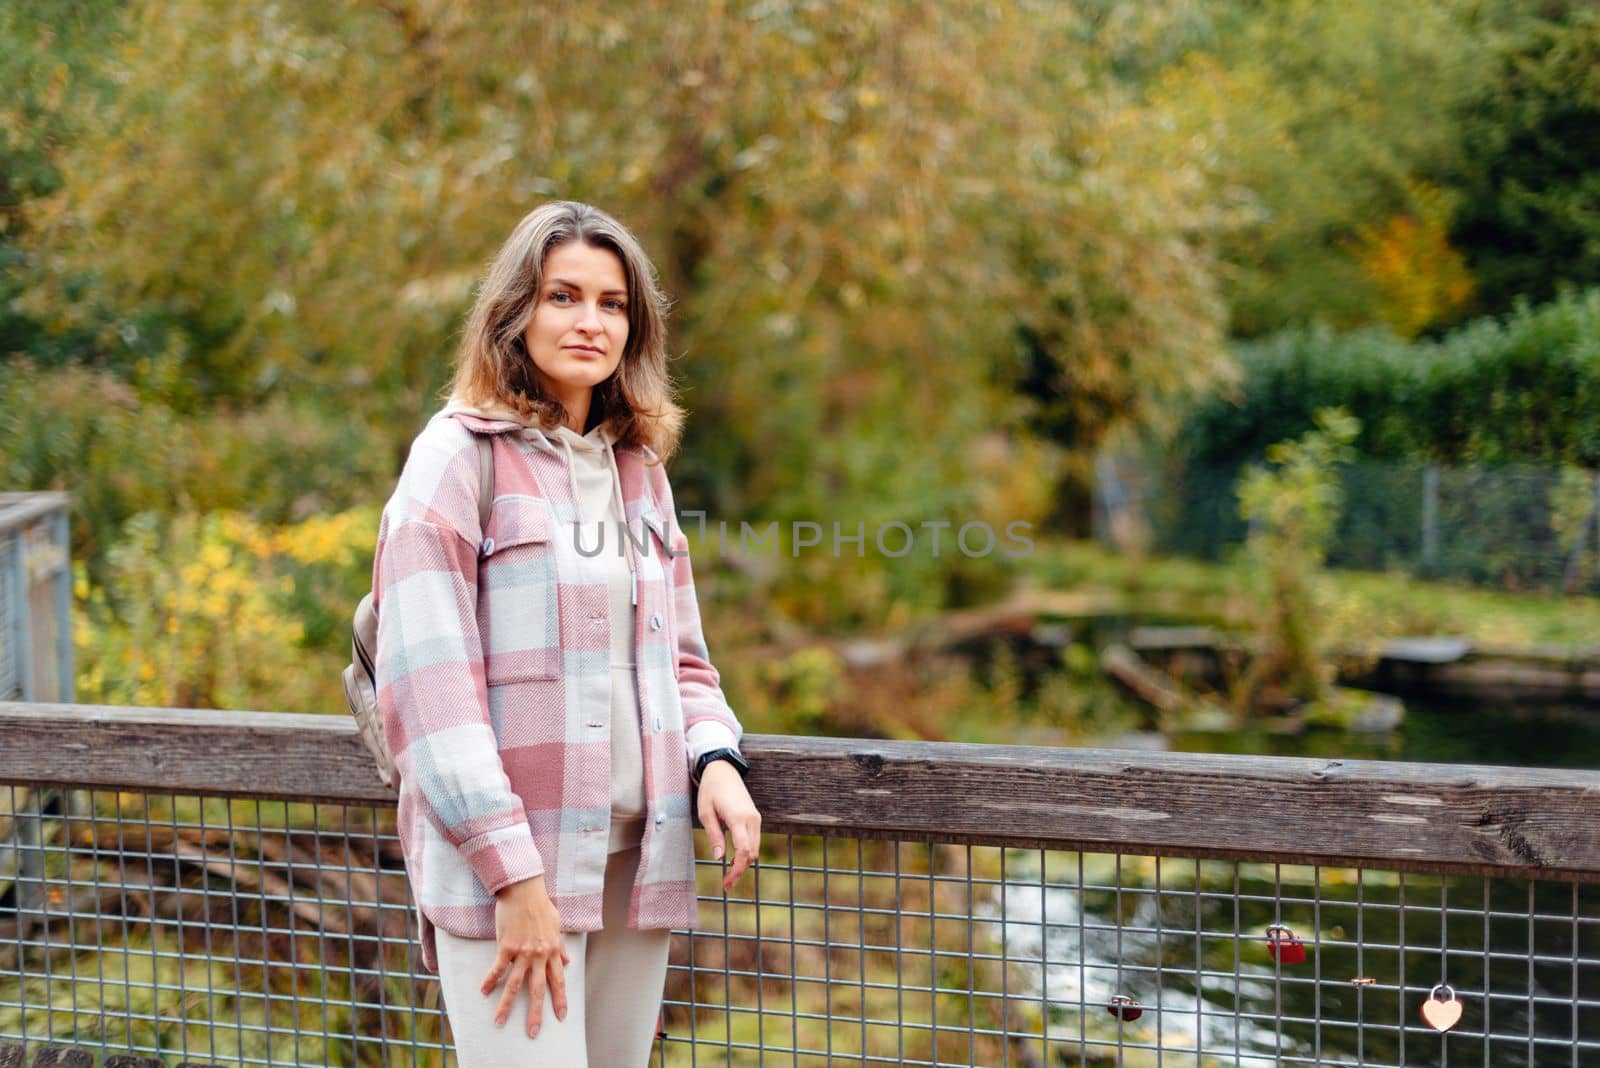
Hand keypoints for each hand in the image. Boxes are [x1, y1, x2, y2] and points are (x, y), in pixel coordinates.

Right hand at [482, 875, 570, 1036]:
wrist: (524, 889)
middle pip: (537, 990)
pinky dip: (490, 980)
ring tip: (499, 1021)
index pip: (558, 981)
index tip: (561, 1016)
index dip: (560, 999)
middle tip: (533, 1032)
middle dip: (535, 1013)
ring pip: (515, 984)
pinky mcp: (506, 946)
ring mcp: (523, 952)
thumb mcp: (556, 925)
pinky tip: (483, 992)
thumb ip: (560, 945)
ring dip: (506, 1005)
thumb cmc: (541, 905)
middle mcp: (539, 955)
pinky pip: (498, 968)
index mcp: (552, 951)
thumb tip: (568, 961)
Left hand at [696, 760, 760, 891]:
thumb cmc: (710, 789)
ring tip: (728, 872)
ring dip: (744, 862)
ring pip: (755, 849)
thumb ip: (714, 835)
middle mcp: (751, 819)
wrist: (723, 769)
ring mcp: (756, 818)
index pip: (743, 851)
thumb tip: (719, 858)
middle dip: (740, 870)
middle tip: (726, 883)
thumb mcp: (705, 812)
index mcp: (737, 818)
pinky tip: (734, 857)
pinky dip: (747, 852)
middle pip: (752, 854)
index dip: (736, 870)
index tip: (727, 883)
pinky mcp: (755, 817)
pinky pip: (754, 840)